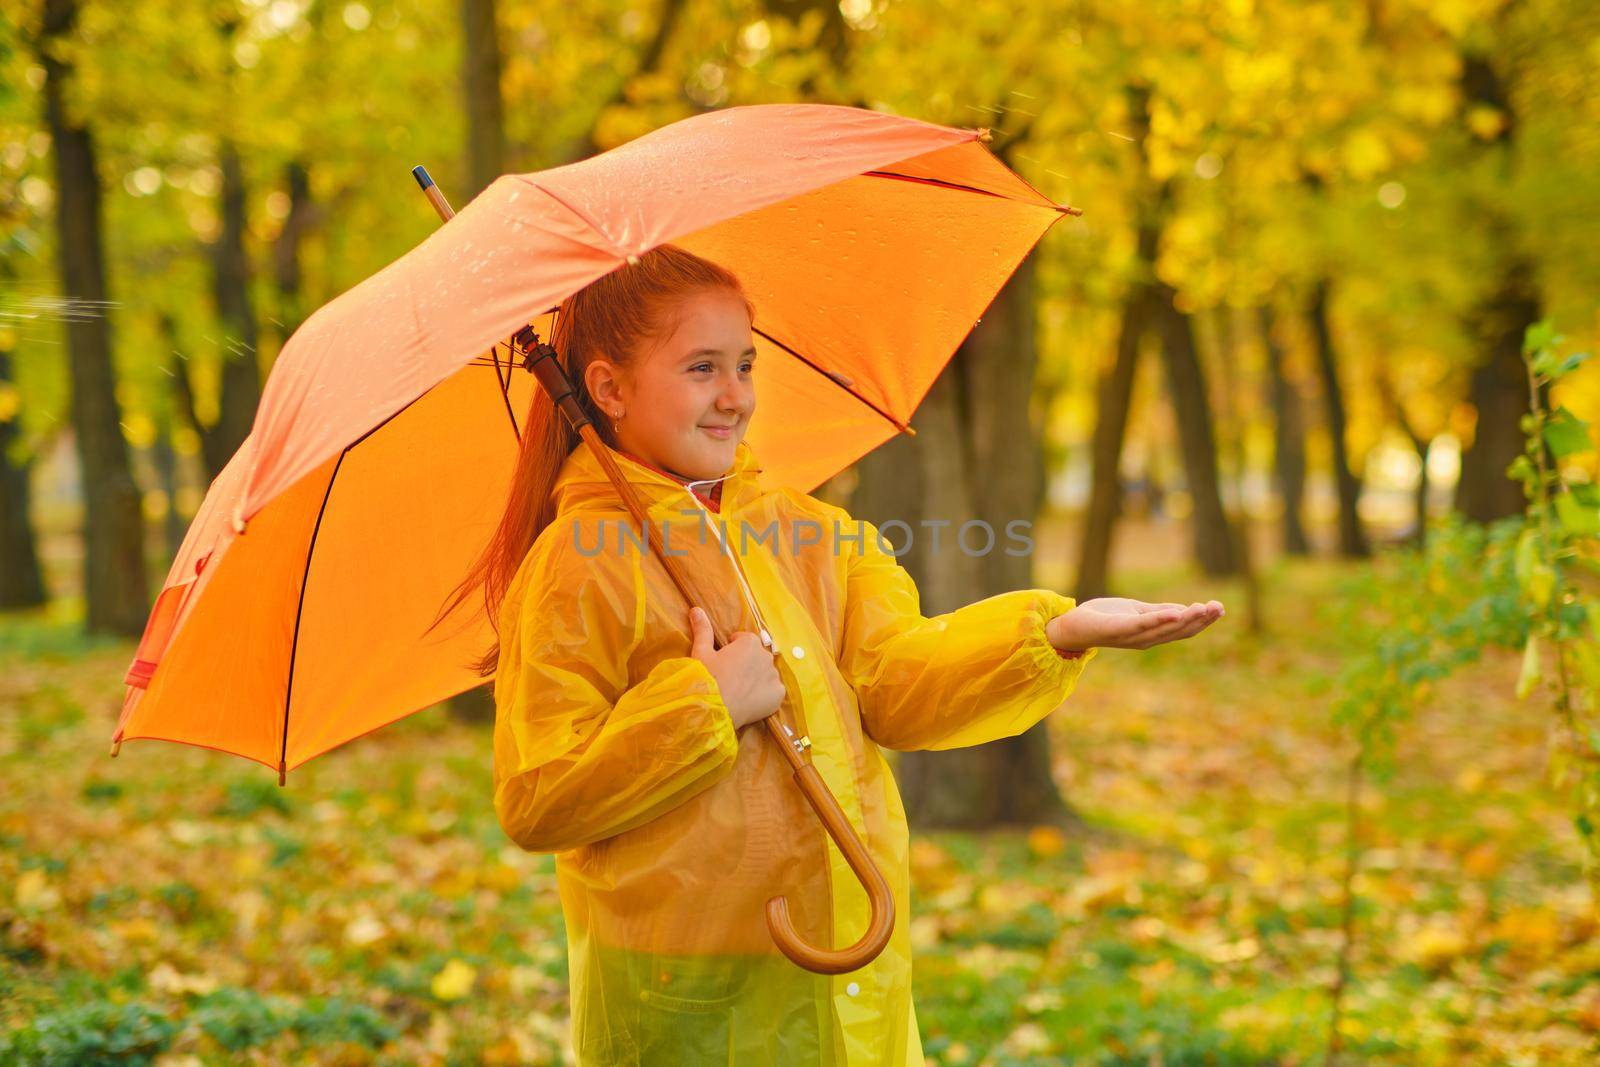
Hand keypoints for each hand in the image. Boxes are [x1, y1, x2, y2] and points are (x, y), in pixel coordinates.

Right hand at [688, 606, 785, 728]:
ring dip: (756, 678)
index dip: (732, 650)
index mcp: (749, 642)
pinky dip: (765, 694)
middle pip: (756, 656)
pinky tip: (750, 700)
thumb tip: (696, 610)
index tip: (723, 661)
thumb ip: (703, 630)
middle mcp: (766, 656)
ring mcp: (774, 676)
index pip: (743, 640)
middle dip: (746, 663)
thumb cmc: (706, 678)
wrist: (713, 710)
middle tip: (730, 678)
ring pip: (766, 673)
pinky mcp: (778, 695)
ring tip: (739, 691)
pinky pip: (773, 690)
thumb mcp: (701, 652)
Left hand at [1046, 597, 1223, 652]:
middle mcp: (1146, 639)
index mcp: (1152, 634)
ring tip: (1204, 608)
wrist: (1071, 626)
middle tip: (1220, 608)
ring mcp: (1133, 637)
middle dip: (1201, 620)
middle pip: (1180, 630)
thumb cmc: (1103, 617)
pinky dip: (1161, 619)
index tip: (1220, 609)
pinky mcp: (1119, 630)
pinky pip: (1143, 625)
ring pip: (1166, 629)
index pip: (1183, 629)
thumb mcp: (1136, 611)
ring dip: (1187, 618)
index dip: (1202, 621)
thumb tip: (1183, 610)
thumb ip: (1157, 611)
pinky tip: (1176, 612)